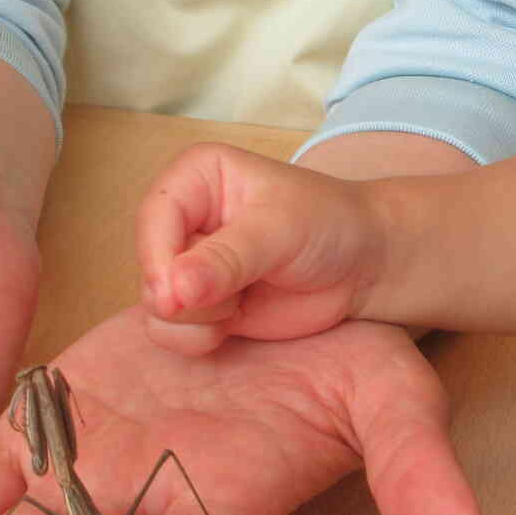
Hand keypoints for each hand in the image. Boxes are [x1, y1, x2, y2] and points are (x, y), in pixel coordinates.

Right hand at [137, 142, 384, 353]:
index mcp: (197, 176)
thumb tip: (174, 290)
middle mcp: (184, 218)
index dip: (159, 259)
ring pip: (156, 305)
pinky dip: (197, 338)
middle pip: (150, 266)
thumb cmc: (330, 225)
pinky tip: (234, 323)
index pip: (154, 216)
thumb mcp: (280, 232)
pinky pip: (171, 331)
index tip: (178, 294)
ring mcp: (190, 264)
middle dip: (184, 295)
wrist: (365, 265)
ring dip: (193, 320)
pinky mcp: (201, 304)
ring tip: (240, 305)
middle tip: (234, 297)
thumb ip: (226, 260)